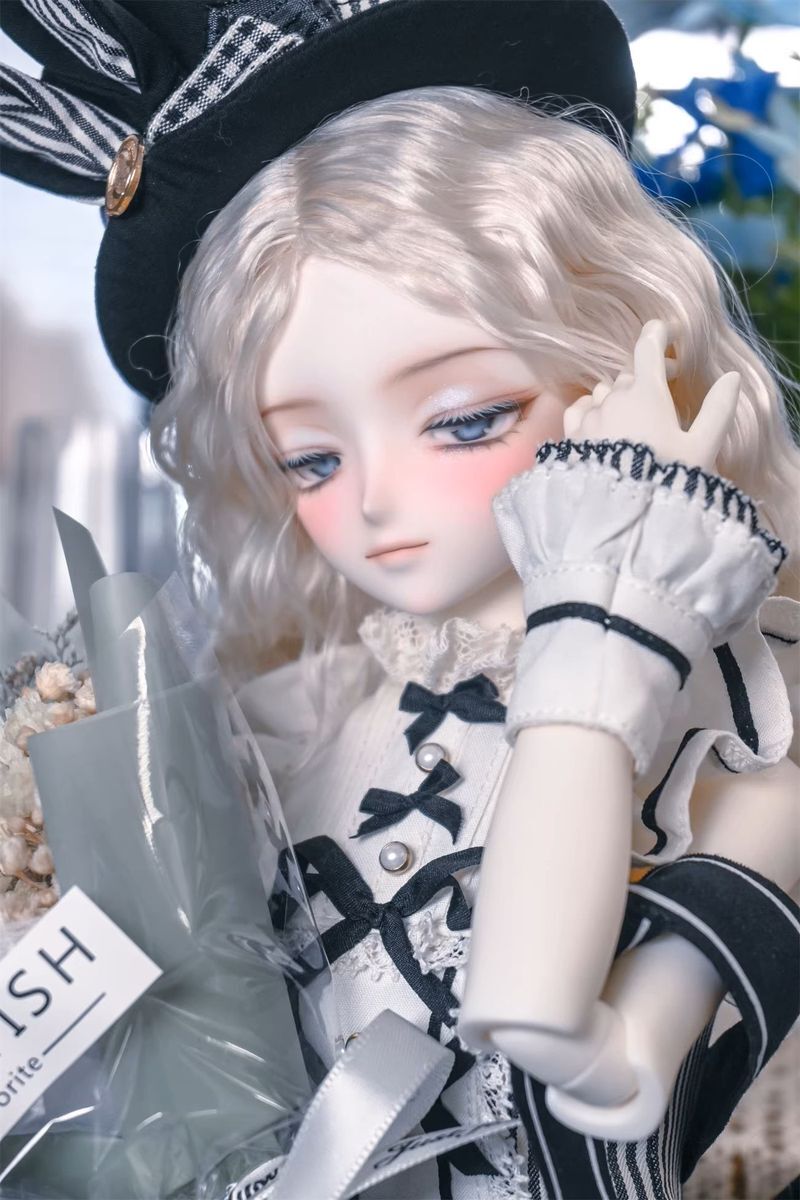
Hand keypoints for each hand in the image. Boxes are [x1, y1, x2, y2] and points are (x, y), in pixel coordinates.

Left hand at [563, 319, 739, 470]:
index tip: (663, 332)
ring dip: (618, 398)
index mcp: (646, 393)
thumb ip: (718, 409)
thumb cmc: (666, 481)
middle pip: (629, 375)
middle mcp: (614, 398)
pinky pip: (579, 409)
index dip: (657, 334)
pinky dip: (591, 410)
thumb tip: (731, 377)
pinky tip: (600, 425)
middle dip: (646, 380)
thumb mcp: (702, 448)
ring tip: (633, 423)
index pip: (647, 347)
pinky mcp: (571, 436)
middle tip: (662, 401)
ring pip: (603, 392)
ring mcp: (589, 416)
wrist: (621, 519)